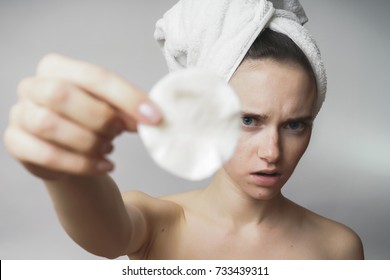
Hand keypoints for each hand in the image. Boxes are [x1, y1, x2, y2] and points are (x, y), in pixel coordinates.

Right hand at [4, 54, 161, 179]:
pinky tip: (104, 166)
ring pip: (51, 125)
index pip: (94, 76)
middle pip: (62, 95)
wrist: (68, 150)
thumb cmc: (89, 121)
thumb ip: (125, 109)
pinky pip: (47, 155)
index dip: (126, 97)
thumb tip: (151, 117)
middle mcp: (32, 86)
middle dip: (100, 117)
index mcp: (57, 67)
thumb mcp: (110, 109)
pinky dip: (82, 164)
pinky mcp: (16, 143)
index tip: (154, 117)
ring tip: (109, 148)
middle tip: (120, 132)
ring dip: (90, 141)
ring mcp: (20, 114)